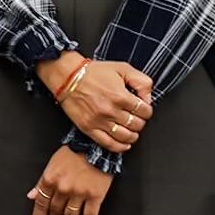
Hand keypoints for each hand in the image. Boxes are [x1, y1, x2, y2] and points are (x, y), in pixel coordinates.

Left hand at [27, 145, 114, 214]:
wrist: (95, 147)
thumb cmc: (73, 154)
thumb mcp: (52, 164)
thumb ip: (41, 181)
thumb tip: (31, 195)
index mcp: (50, 179)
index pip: (41, 202)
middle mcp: (63, 188)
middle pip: (55, 210)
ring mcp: (79, 193)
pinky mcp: (95, 196)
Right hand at [37, 53, 152, 152]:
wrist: (67, 76)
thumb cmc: (92, 72)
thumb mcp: (122, 68)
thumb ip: (142, 81)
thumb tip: (148, 98)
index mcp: (121, 96)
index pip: (145, 112)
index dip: (146, 110)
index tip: (142, 108)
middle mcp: (111, 111)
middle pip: (137, 125)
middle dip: (139, 121)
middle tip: (135, 116)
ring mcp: (99, 121)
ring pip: (126, 137)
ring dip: (132, 135)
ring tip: (130, 129)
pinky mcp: (89, 128)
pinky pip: (108, 144)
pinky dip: (120, 147)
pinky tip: (124, 143)